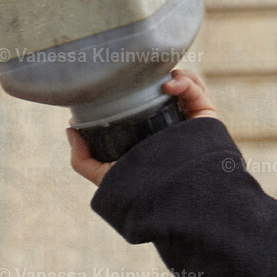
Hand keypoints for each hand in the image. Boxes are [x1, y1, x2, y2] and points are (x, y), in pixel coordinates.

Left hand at [67, 68, 217, 186]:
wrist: (172, 203)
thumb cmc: (140, 194)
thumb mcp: (105, 177)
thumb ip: (83, 160)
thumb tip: (70, 130)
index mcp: (148, 136)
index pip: (143, 105)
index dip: (135, 89)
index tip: (120, 81)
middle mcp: (169, 128)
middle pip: (165, 93)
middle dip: (155, 77)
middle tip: (140, 74)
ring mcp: (188, 123)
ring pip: (184, 87)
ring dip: (172, 75)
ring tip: (158, 79)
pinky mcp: (206, 120)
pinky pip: (199, 93)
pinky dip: (186, 82)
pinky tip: (170, 84)